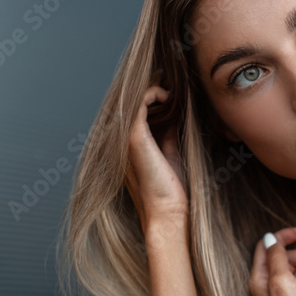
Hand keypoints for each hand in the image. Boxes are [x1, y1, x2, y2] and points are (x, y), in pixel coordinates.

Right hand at [124, 86, 187, 234]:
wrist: (168, 211)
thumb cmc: (171, 189)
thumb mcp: (170, 153)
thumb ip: (167, 132)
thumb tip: (173, 113)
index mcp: (128, 145)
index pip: (135, 110)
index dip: (151, 96)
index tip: (171, 91)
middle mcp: (121, 140)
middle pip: (131, 102)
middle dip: (152, 89)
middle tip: (173, 83)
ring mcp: (125, 138)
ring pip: (133, 99)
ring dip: (153, 89)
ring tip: (171, 90)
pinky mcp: (133, 136)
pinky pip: (139, 102)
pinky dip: (153, 93)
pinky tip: (167, 97)